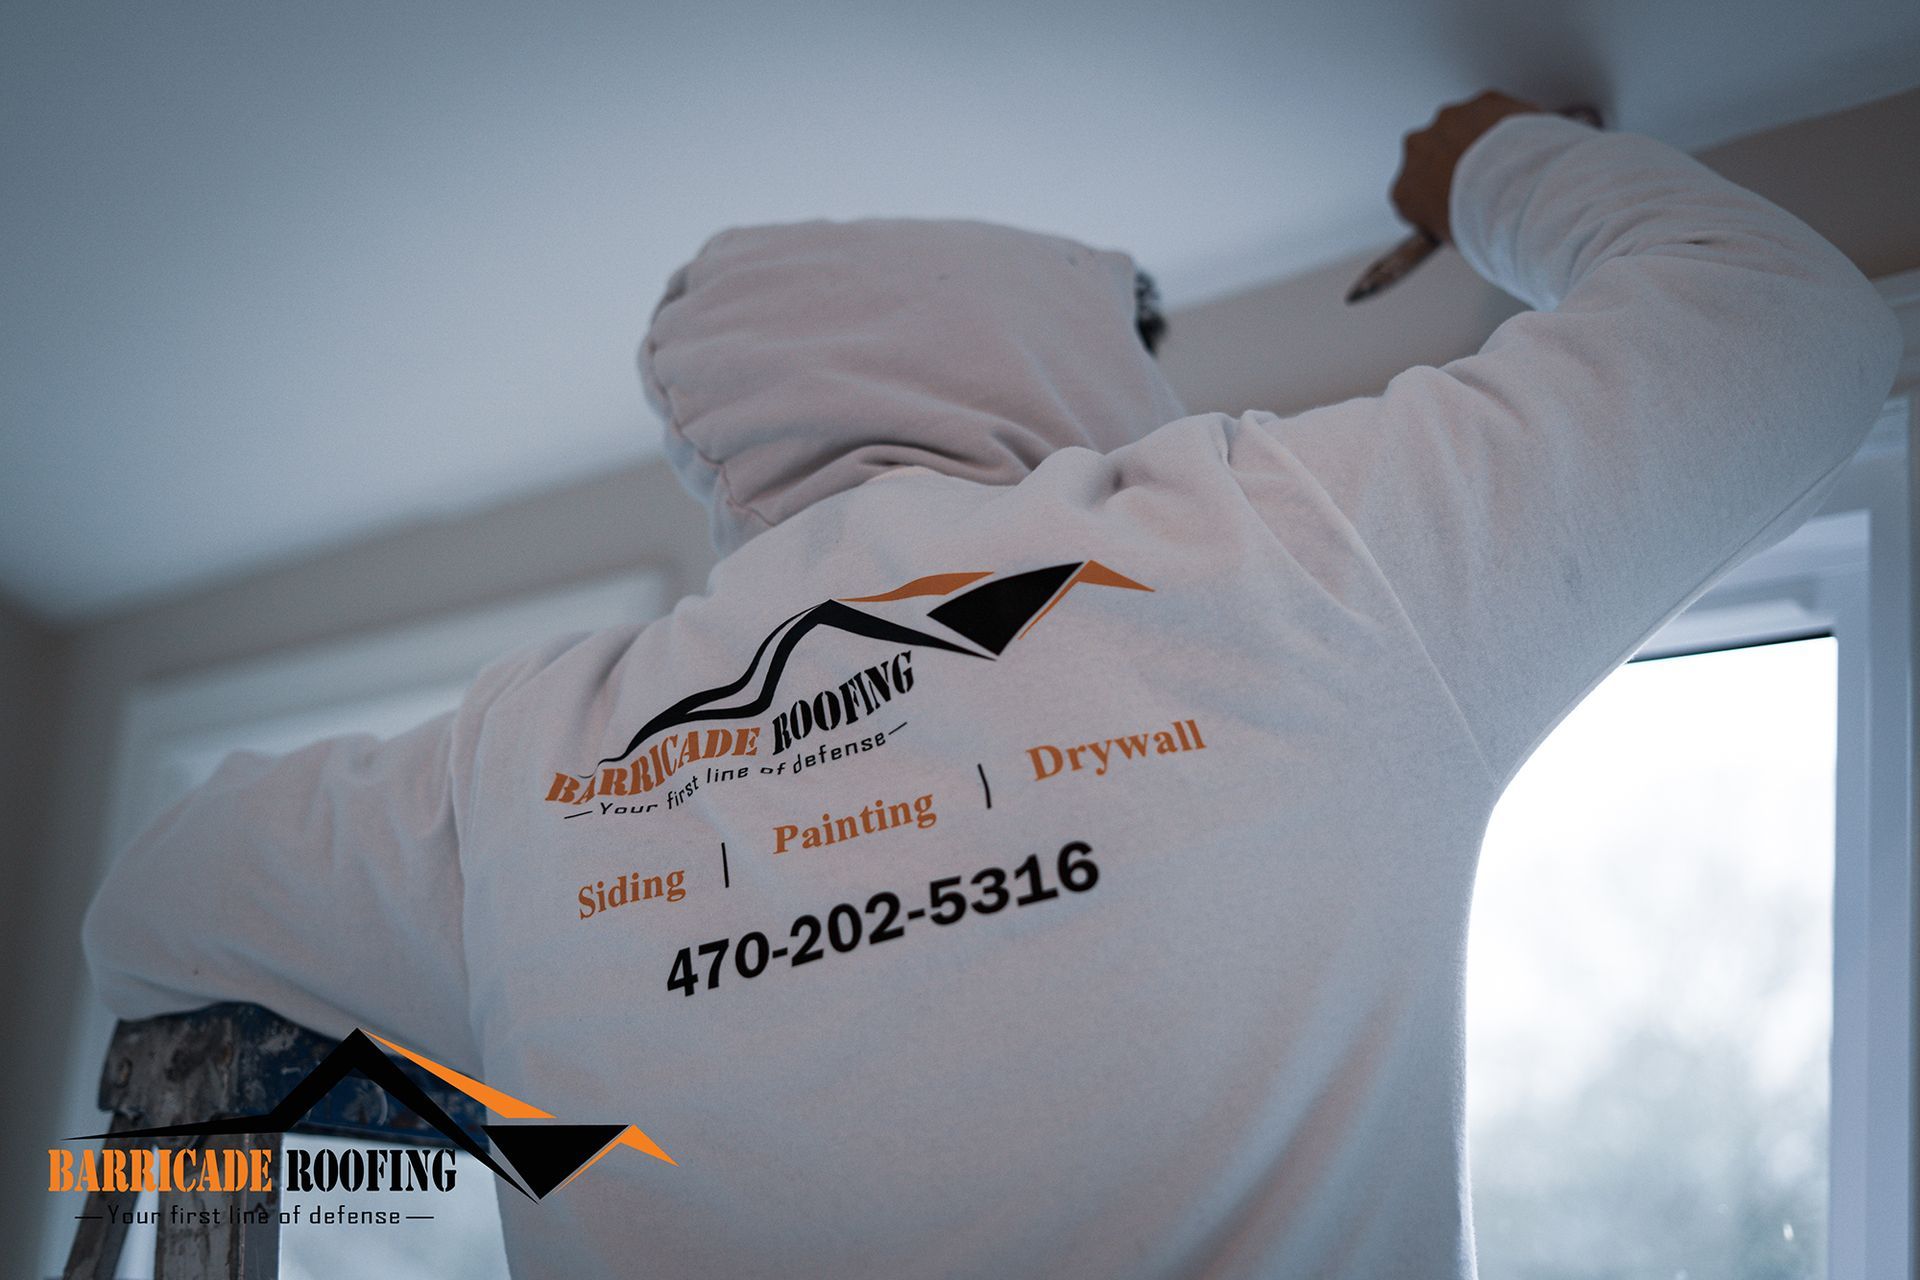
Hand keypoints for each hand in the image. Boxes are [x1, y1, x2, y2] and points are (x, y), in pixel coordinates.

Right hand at [1389, 90, 1544, 244]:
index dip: (1440, 202)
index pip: (1414, 197)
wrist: (1519, 190)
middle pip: (1434, 155)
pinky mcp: (1482, 101)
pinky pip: (1494, 113)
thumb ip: (1451, 224)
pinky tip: (1525, 146)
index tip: (1458, 207)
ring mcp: (1449, 121)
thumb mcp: (1456, 240)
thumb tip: (1469, 226)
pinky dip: (1507, 126)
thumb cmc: (1487, 223)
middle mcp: (1417, 149)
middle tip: (1487, 185)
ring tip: (1511, 166)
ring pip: (1464, 129)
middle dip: (1456, 165)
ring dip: (1481, 142)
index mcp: (1404, 191)